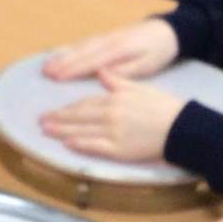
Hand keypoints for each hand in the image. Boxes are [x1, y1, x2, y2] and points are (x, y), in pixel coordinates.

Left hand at [38, 71, 183, 162]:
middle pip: (78, 116)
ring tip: (46, 131)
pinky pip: (94, 146)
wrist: (182, 127)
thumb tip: (102, 72)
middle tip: (41, 121)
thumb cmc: (163, 107)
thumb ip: (118, 81)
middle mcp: (111, 114)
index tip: (53, 110)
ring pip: (81, 131)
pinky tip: (67, 144)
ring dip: (62, 131)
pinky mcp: (119, 149)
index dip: (67, 108)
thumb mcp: (141, 87)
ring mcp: (113, 132)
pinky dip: (79, 144)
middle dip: (58, 118)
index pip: (85, 103)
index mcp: (115, 98)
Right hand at [43, 19, 178, 80]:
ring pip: (80, 46)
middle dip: (62, 62)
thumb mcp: (148, 65)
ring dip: (62, 55)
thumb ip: (126, 71)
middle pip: (81, 52)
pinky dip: (69, 48)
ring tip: (46, 64)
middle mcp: (108, 41)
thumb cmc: (158, 52)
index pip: (91, 61)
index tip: (57, 77)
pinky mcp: (105, 36)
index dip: (73, 69)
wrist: (167, 30)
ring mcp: (105, 37)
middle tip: (45, 72)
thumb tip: (103, 75)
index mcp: (119, 50)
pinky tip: (58, 53)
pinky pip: (83, 42)